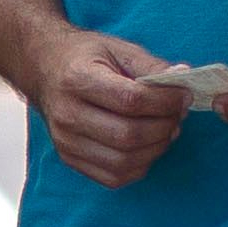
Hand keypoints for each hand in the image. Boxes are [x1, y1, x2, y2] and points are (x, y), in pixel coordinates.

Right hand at [28, 27, 199, 189]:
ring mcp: (65, 141)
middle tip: (177, 115)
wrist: (44, 69)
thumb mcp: (119, 49)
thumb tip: (183, 81)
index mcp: (77, 79)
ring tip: (165, 130)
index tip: (184, 96)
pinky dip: (139, 166)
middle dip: (164, 127)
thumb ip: (152, 66)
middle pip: (129, 135)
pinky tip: (146, 146)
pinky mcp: (69, 158)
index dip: (166, 102)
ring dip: (156, 149)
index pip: (131, 101)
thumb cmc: (85, 57)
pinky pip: (114, 177)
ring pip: (124, 161)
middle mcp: (67, 114)